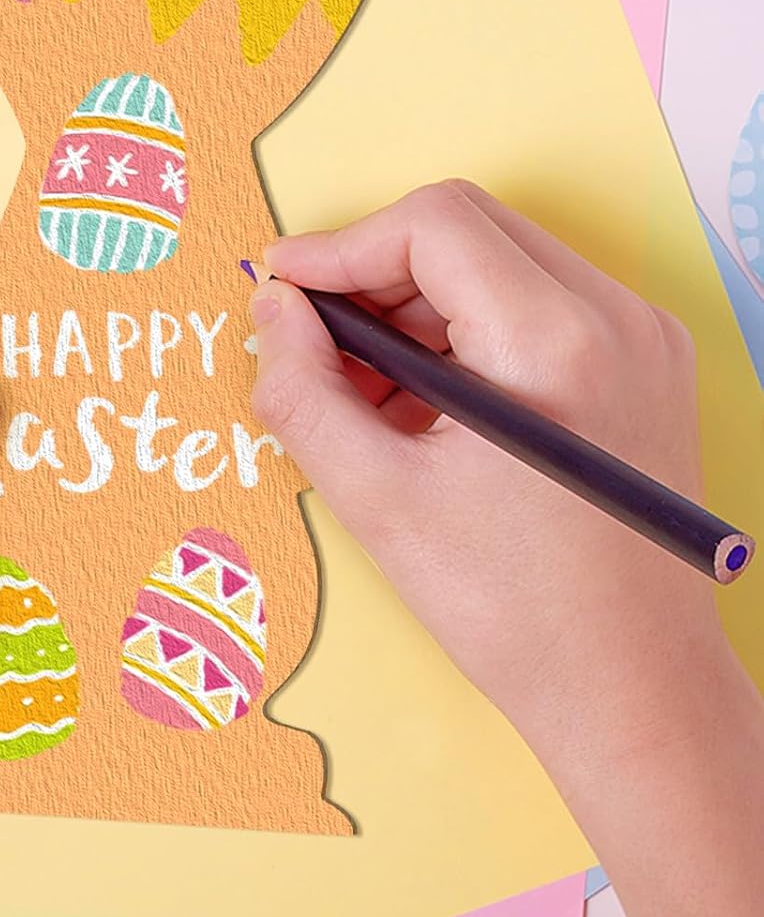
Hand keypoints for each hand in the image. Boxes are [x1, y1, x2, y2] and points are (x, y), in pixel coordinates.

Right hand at [250, 181, 763, 916]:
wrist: (635, 691)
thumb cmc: (514, 611)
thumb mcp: (379, 500)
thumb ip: (304, 390)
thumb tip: (273, 311)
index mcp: (555, 341)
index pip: (433, 224)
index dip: (341, 247)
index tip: (283, 291)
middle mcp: (616, 319)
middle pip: (467, 231)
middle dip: (374, 274)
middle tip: (312, 340)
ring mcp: (642, 341)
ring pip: (499, 264)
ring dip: (415, 307)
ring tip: (361, 389)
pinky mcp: (644, 369)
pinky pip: (535, 307)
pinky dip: (463, 333)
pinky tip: (419, 404)